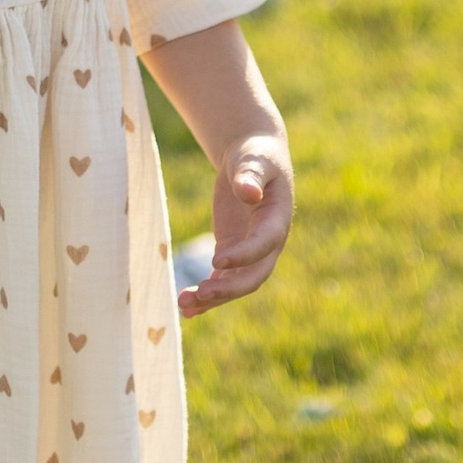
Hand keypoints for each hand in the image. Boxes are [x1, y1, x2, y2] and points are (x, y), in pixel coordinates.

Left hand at [182, 139, 292, 315]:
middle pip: (254, 275)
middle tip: (201, 293)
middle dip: (229, 289)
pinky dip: (206, 295)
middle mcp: (268, 242)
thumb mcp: (254, 159)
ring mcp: (249, 252)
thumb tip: (248, 192)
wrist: (254, 159)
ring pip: (235, 285)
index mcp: (277, 219)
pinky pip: (221, 281)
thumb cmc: (256, 155)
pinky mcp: (232, 253)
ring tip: (185, 306)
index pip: (264, 244)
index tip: (217, 260)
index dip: (244, 255)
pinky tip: (186, 306)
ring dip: (213, 299)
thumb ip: (251, 175)